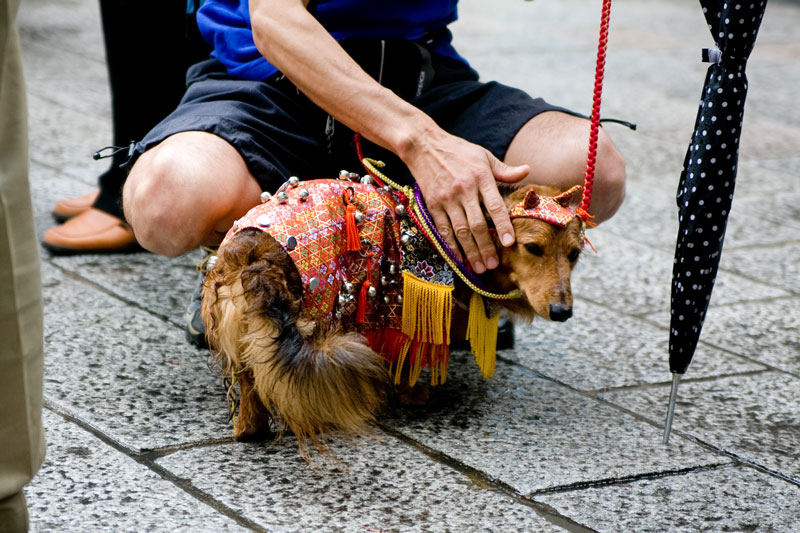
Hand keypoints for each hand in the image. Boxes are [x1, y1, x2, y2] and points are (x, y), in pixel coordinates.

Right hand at [404, 132, 529, 273]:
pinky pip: (443, 229)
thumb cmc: (458, 151)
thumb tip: (527, 171)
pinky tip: (459, 258)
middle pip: (477, 224)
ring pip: (460, 231)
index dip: (502, 225)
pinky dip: (451, 245)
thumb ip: (504, 170)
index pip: (494, 205)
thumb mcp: (483, 155)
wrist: (423, 146)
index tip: (509, 243)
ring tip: (479, 267)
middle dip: (486, 247)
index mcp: (480, 177)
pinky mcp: (433, 204)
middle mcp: (464, 189)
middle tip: (493, 265)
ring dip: (470, 251)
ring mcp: (447, 198)